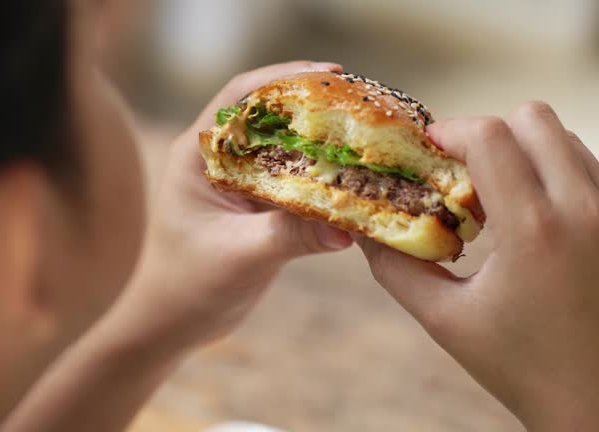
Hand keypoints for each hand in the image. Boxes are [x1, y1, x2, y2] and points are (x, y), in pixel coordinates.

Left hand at [115, 61, 352, 352]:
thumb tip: (346, 226)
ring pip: (286, 148)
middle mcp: (218, 160)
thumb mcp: (239, 257)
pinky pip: (295, 180)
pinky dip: (323, 177)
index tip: (330, 74)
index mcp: (198, 156)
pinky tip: (355, 180)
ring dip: (322, 142)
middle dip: (314, 106)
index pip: (241, 98)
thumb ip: (288, 236)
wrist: (177, 322)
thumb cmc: (190, 286)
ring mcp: (239, 182)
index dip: (283, 78)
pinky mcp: (257, 206)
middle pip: (270, 116)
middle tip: (363, 102)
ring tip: (368, 135)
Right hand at [357, 102, 598, 430]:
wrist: (594, 404)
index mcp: (535, 231)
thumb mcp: (444, 318)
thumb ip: (395, 267)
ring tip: (498, 201)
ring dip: (522, 154)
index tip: (427, 152)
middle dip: (488, 135)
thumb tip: (362, 228)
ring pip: (565, 139)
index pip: (490, 135)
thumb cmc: (519, 366)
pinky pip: (587, 166)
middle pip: (534, 118)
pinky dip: (552, 174)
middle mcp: (586, 209)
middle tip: (462, 174)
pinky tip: (532, 218)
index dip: (449, 132)